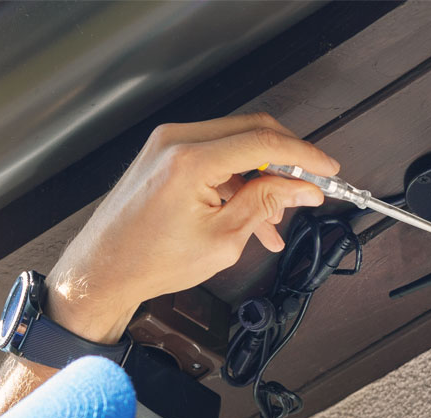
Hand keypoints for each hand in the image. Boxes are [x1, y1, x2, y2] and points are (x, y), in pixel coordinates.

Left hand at [44, 112, 339, 341]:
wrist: (103, 272)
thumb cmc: (150, 262)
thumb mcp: (222, 240)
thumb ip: (265, 204)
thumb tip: (301, 187)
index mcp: (191, 160)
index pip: (264, 142)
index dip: (305, 155)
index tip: (328, 169)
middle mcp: (177, 141)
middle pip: (252, 132)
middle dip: (286, 162)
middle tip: (308, 189)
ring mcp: (167, 144)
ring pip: (234, 146)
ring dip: (261, 178)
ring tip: (275, 221)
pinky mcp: (163, 156)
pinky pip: (213, 159)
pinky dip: (236, 183)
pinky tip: (251, 216)